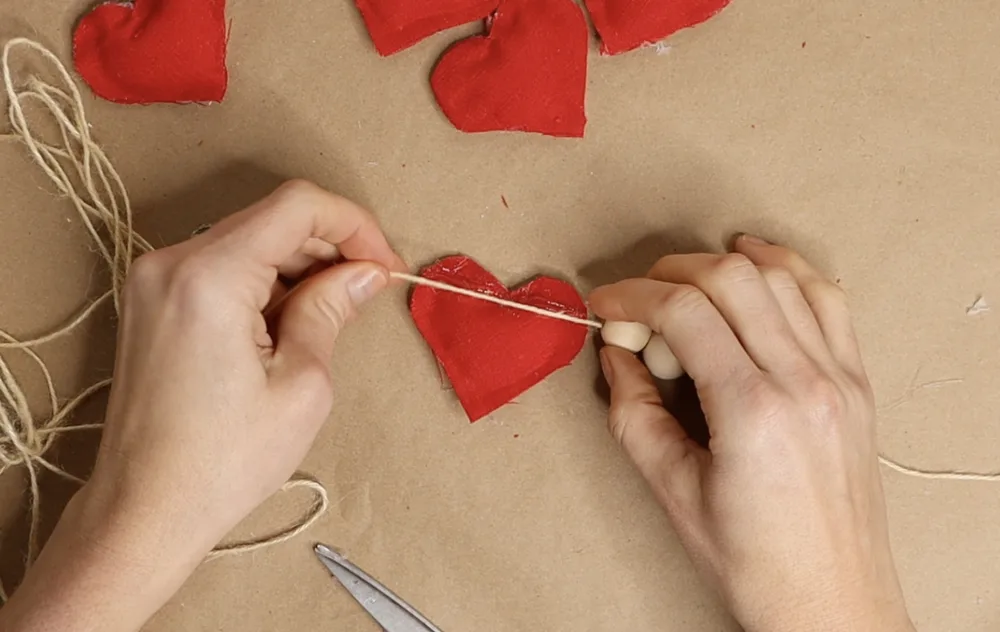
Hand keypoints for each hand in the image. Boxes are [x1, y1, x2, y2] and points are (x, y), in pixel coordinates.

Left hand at [0, 180, 404, 631]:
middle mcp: (171, 262)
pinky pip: (220, 265)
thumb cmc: (222, 461)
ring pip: (247, 240)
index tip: (382, 265)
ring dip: (298, 264)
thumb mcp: (303, 384)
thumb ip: (332, 309)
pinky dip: (263, 280)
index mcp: (210, 276)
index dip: (353, 225)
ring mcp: (153, 280)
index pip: (297, 206)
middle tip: (366, 292)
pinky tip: (288, 323)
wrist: (145, 509)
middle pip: (271, 219)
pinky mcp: (151, 301)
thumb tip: (364, 273)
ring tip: (330, 315)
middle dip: (328, 246)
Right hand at [589, 236, 914, 631]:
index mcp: (753, 412)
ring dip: (724, 265)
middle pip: (731, 279)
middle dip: (670, 273)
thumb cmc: (755, 564)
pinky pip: (828, 299)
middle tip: (639, 299)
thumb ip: (634, 414)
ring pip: (781, 277)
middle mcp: (804, 382)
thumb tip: (617, 355)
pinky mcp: (856, 383)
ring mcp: (838, 378)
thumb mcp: (673, 492)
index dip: (632, 297)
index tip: (606, 306)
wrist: (832, 603)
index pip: (684, 312)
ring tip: (686, 281)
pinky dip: (788, 269)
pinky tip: (759, 265)